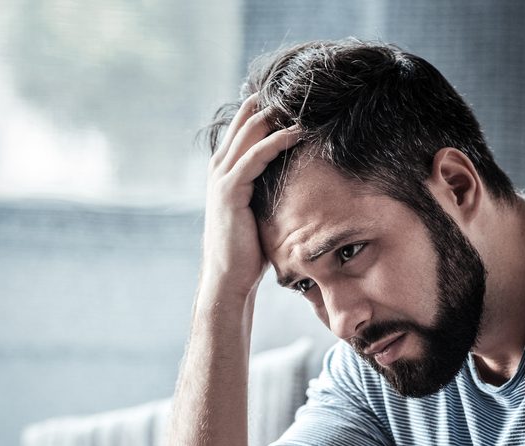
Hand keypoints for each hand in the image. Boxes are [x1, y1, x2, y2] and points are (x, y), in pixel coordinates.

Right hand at [201, 93, 300, 301]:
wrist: (229, 276)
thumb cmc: (249, 249)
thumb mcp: (261, 210)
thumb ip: (270, 189)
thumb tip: (301, 179)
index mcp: (225, 168)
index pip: (245, 125)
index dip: (268, 108)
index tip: (297, 97)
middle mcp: (219, 166)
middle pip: (246, 119)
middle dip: (273, 102)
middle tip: (303, 90)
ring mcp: (222, 177)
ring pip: (250, 131)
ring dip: (277, 115)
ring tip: (304, 103)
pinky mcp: (229, 190)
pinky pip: (255, 155)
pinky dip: (277, 141)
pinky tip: (297, 132)